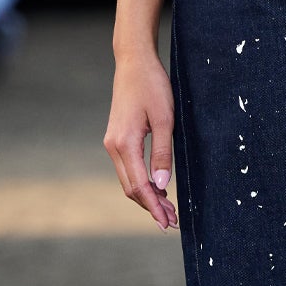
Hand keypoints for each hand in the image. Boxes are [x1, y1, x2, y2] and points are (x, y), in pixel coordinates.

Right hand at [104, 46, 177, 231]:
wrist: (133, 62)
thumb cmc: (152, 86)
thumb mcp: (165, 119)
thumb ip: (163, 153)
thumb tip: (163, 185)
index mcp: (125, 143)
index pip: (139, 186)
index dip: (154, 207)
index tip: (168, 223)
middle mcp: (113, 146)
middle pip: (130, 188)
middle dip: (151, 207)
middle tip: (172, 221)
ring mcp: (112, 142)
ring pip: (128, 180)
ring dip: (147, 196)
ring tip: (169, 209)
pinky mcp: (117, 138)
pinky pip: (128, 168)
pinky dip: (142, 182)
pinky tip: (158, 187)